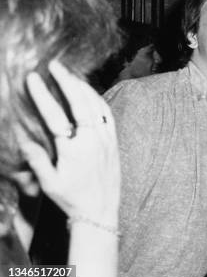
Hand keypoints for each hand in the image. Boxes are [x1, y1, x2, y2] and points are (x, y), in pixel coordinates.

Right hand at [16, 61, 119, 226]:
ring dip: (82, 86)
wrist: (100, 211)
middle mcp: (92, 140)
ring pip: (96, 104)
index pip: (55, 116)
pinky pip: (107, 113)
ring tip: (68, 73)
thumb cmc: (72, 199)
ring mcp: (105, 139)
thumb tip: (22, 137)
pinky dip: (97, 98)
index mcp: (73, 150)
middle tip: (53, 65)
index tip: (32, 78)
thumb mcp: (49, 182)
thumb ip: (36, 159)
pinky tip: (88, 90)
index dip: (42, 95)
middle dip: (65, 80)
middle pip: (79, 102)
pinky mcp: (114, 140)